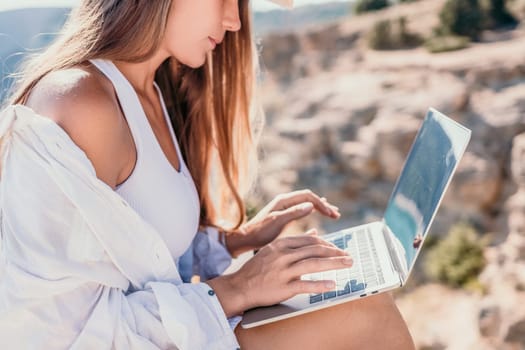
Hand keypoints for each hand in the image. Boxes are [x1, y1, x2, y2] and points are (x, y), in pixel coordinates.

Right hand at [207, 231, 352, 316]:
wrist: (240, 286)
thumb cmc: (258, 269)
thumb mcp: (274, 249)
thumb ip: (295, 242)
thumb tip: (315, 233)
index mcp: (281, 244)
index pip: (310, 241)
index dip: (328, 245)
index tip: (338, 249)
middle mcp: (283, 255)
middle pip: (315, 251)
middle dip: (335, 253)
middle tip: (349, 257)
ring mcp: (283, 271)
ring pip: (314, 264)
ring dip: (334, 264)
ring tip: (348, 264)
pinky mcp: (283, 287)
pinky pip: (305, 285)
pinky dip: (320, 284)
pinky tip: (333, 284)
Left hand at [226, 190, 340, 256]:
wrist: (245, 238)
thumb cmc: (259, 232)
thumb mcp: (277, 223)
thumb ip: (293, 213)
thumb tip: (311, 205)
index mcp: (284, 201)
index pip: (308, 196)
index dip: (322, 204)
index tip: (332, 214)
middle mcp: (284, 201)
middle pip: (309, 198)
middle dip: (323, 205)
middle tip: (336, 215)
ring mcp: (284, 208)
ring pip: (306, 203)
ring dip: (319, 208)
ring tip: (332, 214)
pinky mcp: (283, 215)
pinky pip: (301, 209)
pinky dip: (312, 210)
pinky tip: (317, 213)